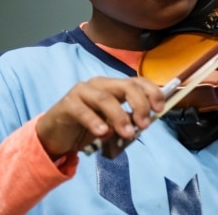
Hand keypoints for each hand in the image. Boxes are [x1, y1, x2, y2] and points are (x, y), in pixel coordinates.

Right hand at [36, 77, 164, 158]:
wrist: (57, 136)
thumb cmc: (88, 128)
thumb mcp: (113, 125)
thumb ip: (128, 121)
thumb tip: (145, 122)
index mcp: (115, 86)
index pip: (138, 82)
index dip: (152, 92)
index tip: (160, 109)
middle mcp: (101, 84)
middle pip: (126, 86)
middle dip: (139, 104)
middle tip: (144, 124)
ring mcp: (83, 91)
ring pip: (106, 98)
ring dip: (119, 116)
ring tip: (127, 133)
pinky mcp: (67, 103)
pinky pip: (83, 110)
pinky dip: (95, 121)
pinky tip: (102, 132)